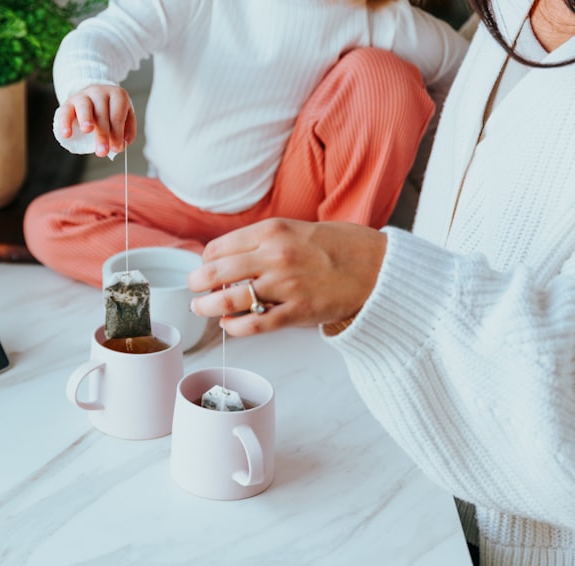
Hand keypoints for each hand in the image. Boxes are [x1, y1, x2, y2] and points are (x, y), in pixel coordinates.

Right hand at [55, 85, 136, 157]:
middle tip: (102, 151)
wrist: (93, 98)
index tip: (116, 148)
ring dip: (86, 119)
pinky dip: (65, 123)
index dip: (117, 133)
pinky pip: (65, 112)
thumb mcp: (125, 117)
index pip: (117, 115)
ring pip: (84, 107)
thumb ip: (127, 131)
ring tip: (87, 131)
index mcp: (117, 96)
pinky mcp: (69, 102)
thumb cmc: (110, 111)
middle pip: (101, 113)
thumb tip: (122, 144)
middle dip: (102, 134)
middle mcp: (100, 93)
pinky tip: (67, 134)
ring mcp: (83, 96)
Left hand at [187, 219, 386, 335]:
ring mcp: (285, 285)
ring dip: (207, 307)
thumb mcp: (296, 229)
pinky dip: (233, 327)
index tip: (207, 268)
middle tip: (193, 290)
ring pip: (227, 300)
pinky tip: (229, 325)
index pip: (217, 248)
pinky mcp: (297, 312)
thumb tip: (228, 260)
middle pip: (214, 272)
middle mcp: (274, 255)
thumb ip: (263, 242)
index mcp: (272, 230)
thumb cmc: (341, 247)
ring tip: (201, 309)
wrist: (380, 268)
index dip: (206, 261)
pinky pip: (253, 324)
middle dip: (196, 284)